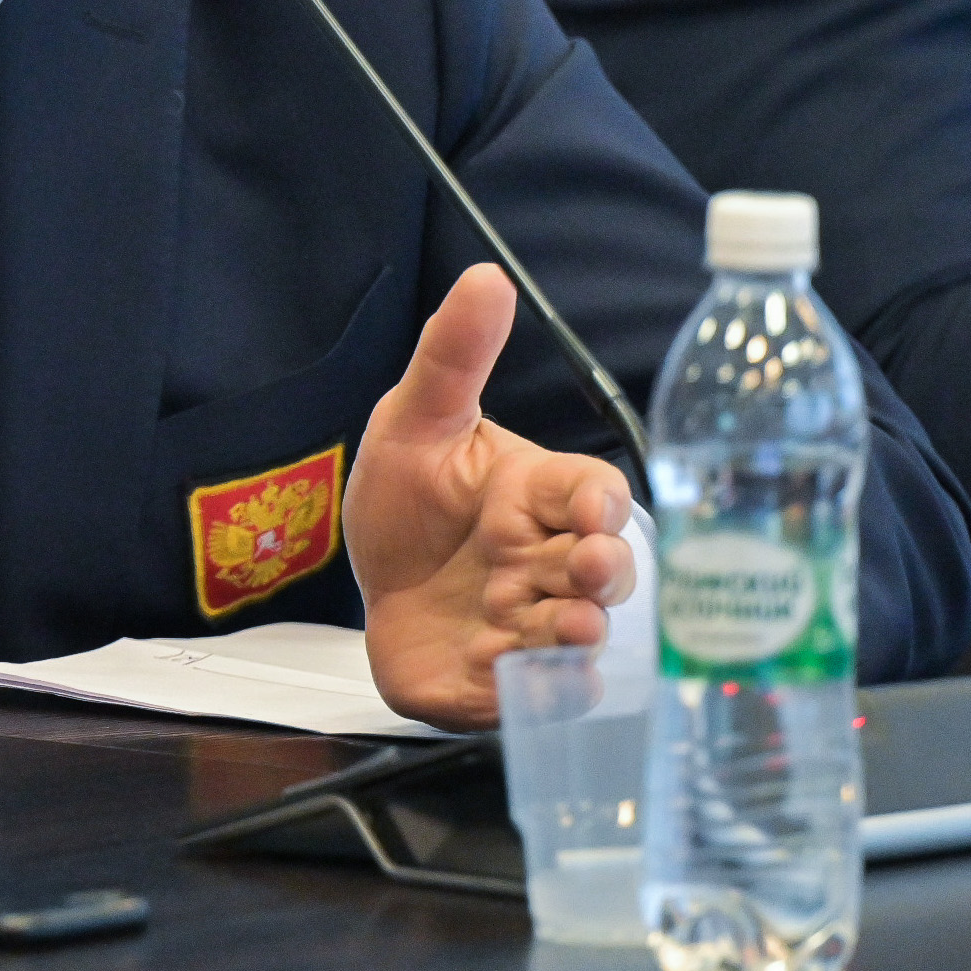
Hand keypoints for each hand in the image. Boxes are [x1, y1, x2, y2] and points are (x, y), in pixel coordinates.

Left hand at [347, 264, 637, 729]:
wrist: (367, 581)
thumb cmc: (408, 499)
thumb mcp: (416, 421)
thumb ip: (453, 356)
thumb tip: (486, 276)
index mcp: (539, 498)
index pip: (591, 493)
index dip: (597, 501)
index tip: (590, 506)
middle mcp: (548, 565)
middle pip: (602, 570)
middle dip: (603, 571)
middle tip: (589, 569)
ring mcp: (529, 626)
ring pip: (575, 635)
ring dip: (575, 634)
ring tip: (567, 629)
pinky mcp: (498, 683)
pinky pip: (534, 694)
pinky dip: (536, 692)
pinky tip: (524, 683)